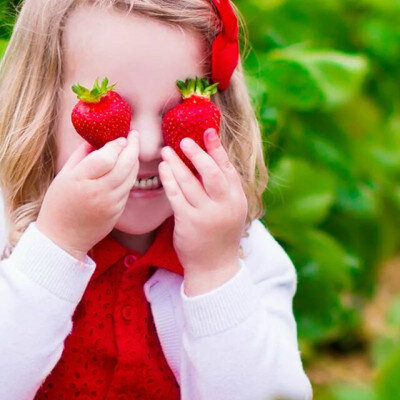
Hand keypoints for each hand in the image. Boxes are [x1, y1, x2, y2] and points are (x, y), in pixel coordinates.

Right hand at [37, 130, 139, 259]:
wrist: (62, 239)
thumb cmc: (58, 204)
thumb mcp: (63, 176)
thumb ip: (81, 155)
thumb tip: (96, 138)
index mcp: (80, 180)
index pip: (107, 157)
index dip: (116, 144)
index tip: (120, 137)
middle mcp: (98, 192)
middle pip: (125, 164)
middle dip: (133, 146)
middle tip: (134, 135)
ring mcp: (110, 204)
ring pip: (131, 177)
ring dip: (134, 160)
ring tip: (132, 150)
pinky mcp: (117, 213)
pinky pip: (127, 189)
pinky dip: (129, 176)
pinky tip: (125, 169)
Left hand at [158, 128, 249, 294]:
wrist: (214, 267)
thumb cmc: (220, 235)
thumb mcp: (230, 211)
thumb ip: (224, 189)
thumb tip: (211, 160)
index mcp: (237, 199)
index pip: (228, 168)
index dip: (217, 149)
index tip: (207, 132)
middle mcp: (224, 205)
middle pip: (211, 172)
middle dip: (197, 154)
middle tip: (183, 140)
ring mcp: (206, 214)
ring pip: (189, 182)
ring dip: (176, 164)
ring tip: (166, 151)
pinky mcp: (188, 222)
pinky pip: (176, 196)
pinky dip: (169, 180)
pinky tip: (162, 169)